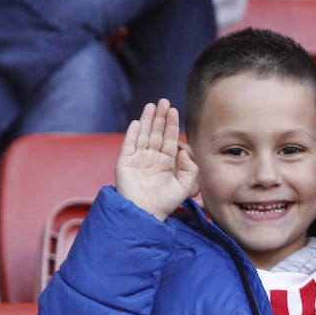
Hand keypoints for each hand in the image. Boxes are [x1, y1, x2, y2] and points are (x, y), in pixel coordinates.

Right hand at [117, 99, 198, 220]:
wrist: (145, 213)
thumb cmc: (166, 203)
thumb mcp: (185, 186)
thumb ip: (190, 168)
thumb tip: (184, 150)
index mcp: (166, 162)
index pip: (170, 139)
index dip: (171, 124)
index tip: (173, 110)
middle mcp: (152, 158)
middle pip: (156, 132)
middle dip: (160, 117)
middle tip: (163, 101)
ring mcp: (138, 159)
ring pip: (143, 135)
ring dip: (146, 120)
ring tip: (151, 105)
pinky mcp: (125, 163)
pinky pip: (128, 145)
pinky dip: (132, 134)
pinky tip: (136, 122)